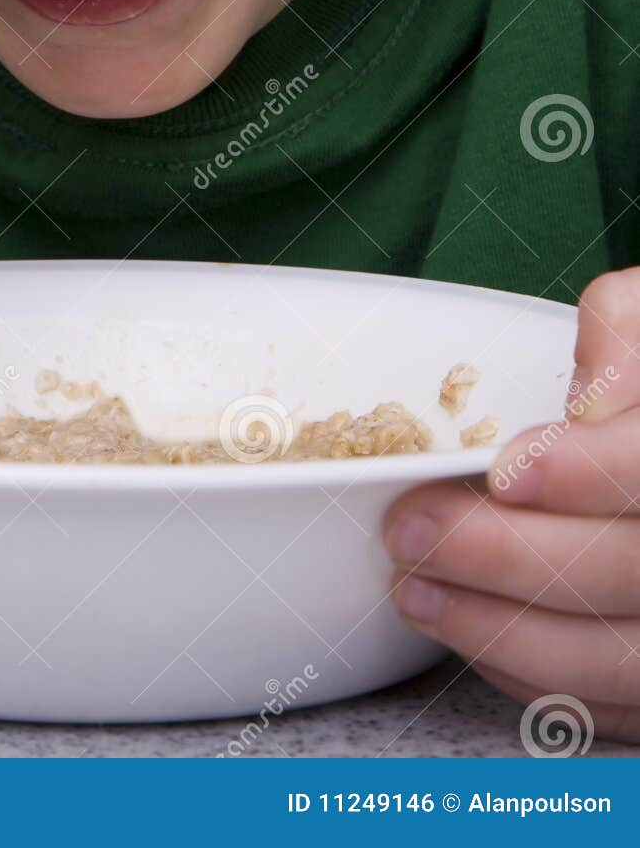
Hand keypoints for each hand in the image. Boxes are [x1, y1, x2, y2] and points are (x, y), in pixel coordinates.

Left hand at [384, 268, 639, 744]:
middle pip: (629, 574)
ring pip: (614, 657)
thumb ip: (623, 328)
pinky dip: (525, 671)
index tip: (506, 467)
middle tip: (414, 526)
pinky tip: (462, 623)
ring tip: (412, 584)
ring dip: (498, 629)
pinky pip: (604, 701)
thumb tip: (591, 394)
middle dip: (508, 558)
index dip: (589, 474)